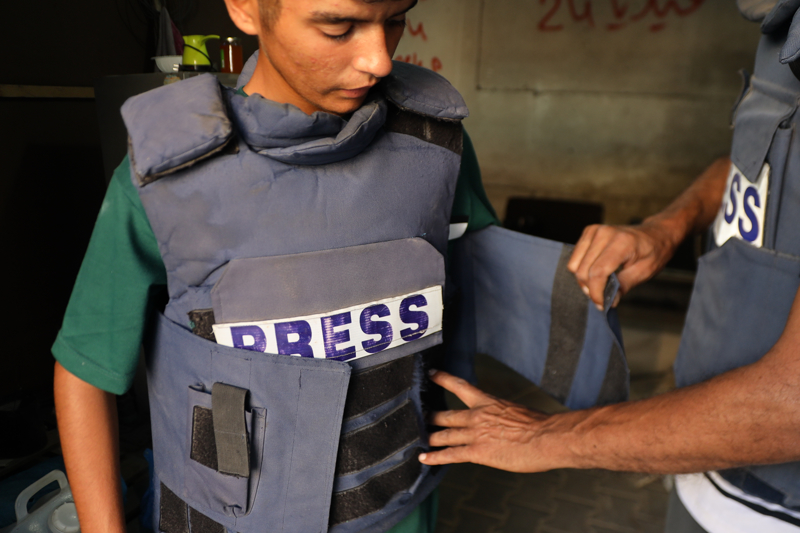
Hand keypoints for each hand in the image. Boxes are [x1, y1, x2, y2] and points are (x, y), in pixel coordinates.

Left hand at [418, 370, 563, 472]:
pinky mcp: (477, 452)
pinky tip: (425, 458)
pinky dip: (435, 457)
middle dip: (432, 417)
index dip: (443, 379)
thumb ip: (502, 415)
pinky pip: (451, 454)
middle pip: (446, 415)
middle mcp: (477, 416)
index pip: (460, 386)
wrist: (546, 438)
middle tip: (422, 417)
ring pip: (445, 435)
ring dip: (431, 437)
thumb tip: (501, 422)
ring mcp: (475, 434)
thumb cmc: (539, 425)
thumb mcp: (517, 411)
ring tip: (421, 439)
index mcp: (488, 402)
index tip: (431, 374)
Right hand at [567, 222, 676, 309]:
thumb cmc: (653, 251)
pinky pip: (575, 256)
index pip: (598, 272)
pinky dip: (581, 269)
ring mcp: (595, 231)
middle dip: (590, 288)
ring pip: (574, 264)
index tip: (601, 304)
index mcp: (622, 243)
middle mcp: (605, 233)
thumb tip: (610, 301)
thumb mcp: (645, 272)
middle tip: (602, 297)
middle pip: (583, 270)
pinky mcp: (589, 231)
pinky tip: (594, 273)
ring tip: (598, 285)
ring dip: (583, 280)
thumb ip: (625, 285)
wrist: (655, 233)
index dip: (596, 292)